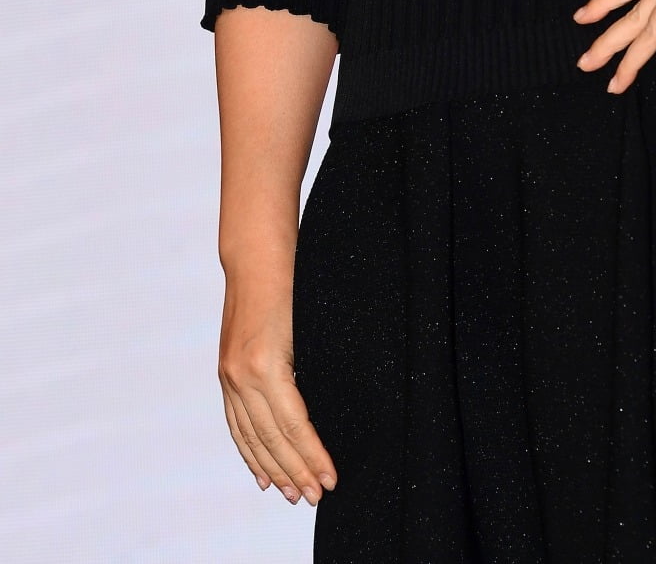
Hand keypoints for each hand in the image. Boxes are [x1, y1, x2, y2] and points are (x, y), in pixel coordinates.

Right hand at [217, 271, 336, 506]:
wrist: (257, 258)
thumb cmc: (294, 281)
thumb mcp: (312, 325)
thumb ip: (313, 370)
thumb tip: (328, 414)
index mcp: (267, 365)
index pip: (295, 425)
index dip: (313, 455)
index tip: (331, 478)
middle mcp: (242, 376)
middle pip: (272, 438)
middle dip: (296, 471)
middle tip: (317, 496)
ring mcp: (229, 376)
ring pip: (252, 436)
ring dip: (274, 469)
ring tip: (294, 494)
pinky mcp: (225, 373)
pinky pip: (236, 423)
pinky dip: (249, 451)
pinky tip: (262, 473)